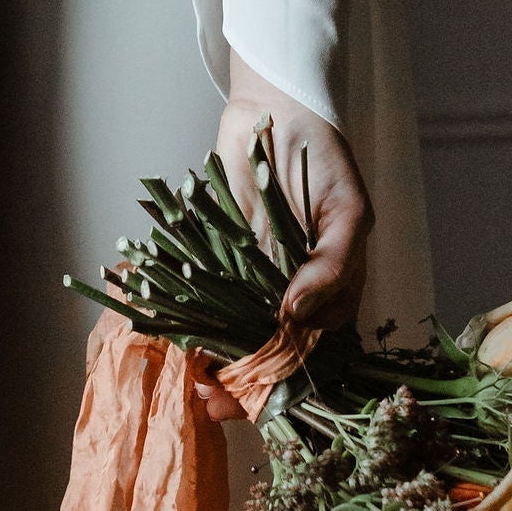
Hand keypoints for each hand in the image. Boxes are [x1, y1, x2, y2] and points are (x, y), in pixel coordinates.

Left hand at [197, 58, 370, 418]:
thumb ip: (331, 265)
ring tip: (188, 382)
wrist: (275, 109)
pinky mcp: (216, 259)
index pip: (312, 353)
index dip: (285, 380)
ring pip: (231, 334)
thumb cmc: (323, 157)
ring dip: (209, 361)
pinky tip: (165, 335)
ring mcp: (253, 279)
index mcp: (332, 293)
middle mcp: (291, 294)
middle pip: (267, 354)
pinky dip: (182, 316)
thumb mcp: (346, 210)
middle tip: (210, 401)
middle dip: (240, 384)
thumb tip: (297, 315)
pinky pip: (199, 296)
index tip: (254, 398)